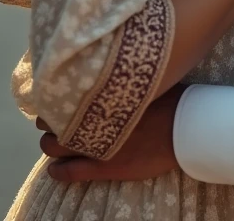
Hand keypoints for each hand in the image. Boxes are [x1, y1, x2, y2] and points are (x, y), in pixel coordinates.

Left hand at [37, 84, 184, 182]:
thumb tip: (109, 60)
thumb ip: (120, 74)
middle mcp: (91, 119)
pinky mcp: (104, 167)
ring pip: (54, 148)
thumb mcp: (141, 77)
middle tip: (53, 119)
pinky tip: (54, 171)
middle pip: (53, 121)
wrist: (183, 128)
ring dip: (51, 144)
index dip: (55, 98)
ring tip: (54, 142)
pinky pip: (70, 173)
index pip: (62, 95)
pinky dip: (57, 172)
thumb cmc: (167, 98)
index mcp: (100, 94)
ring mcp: (95, 145)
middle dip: (50, 120)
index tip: (56, 96)